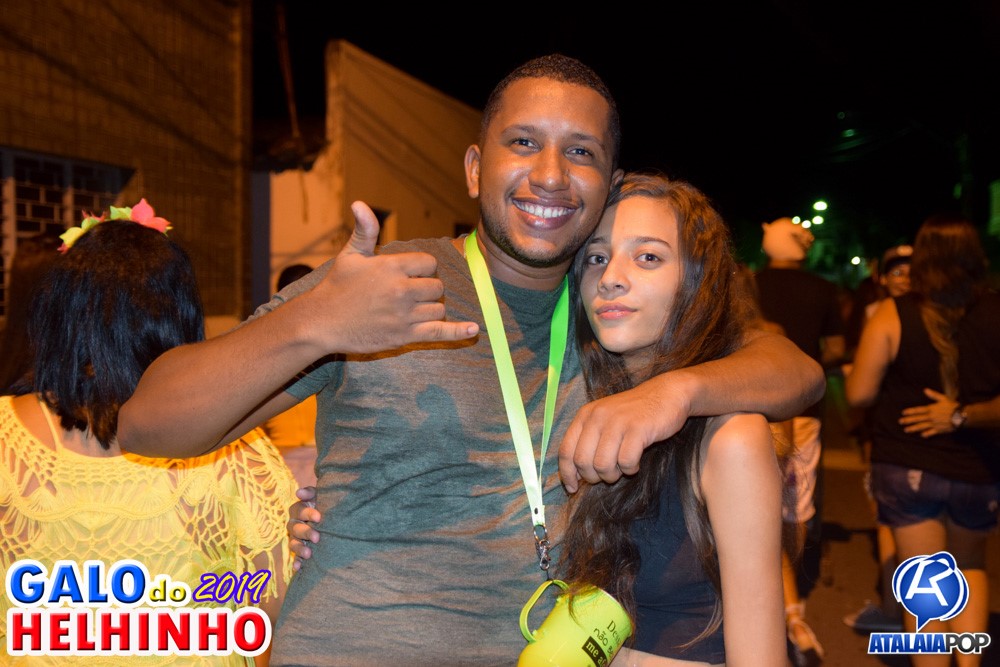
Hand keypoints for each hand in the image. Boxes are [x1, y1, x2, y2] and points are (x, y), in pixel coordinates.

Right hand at [287, 486, 320, 570]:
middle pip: (295, 528)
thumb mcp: (320, 496)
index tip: (318, 517)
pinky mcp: (299, 550)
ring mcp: (296, 538)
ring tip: (309, 554)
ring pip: (293, 543)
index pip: (299, 510)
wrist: (334, 517)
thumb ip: (310, 493)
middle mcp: (295, 524)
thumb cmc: (325, 504)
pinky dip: (296, 562)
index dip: (307, 513)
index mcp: (299, 510)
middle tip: (317, 537)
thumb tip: (298, 492)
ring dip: (299, 549)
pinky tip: (298, 567)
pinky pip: (295, 556)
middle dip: (305, 532)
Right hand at [305, 201, 478, 353]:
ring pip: (438, 308)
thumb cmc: (336, 287)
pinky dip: (458, 332)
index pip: (429, 264)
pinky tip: (473, 329)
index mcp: (392, 266)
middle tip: (405, 295)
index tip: (408, 275)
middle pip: (436, 286)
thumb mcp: (350, 255)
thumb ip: (365, 230)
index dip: (422, 269)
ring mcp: (405, 314)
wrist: (322, 322)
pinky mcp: (405, 336)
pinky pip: (439, 332)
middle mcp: (402, 289)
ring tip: (407, 310)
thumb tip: (360, 203)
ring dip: (429, 309)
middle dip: (426, 289)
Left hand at [558, 378, 689, 492]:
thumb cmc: (635, 413)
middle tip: (609, 474)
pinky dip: (631, 469)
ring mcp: (617, 422)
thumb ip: (588, 441)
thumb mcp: (605, 420)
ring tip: (623, 467)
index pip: (566, 450)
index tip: (573, 488)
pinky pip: (626, 462)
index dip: (567, 473)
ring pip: (603, 465)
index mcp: (585, 415)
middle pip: (582, 462)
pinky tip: (636, 462)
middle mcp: (597, 417)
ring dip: (613, 474)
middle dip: (594, 477)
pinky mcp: (638, 429)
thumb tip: (575, 475)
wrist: (667, 393)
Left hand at [899, 388, 958, 437]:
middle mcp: (931, 417)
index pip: (918, 410)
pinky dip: (927, 434)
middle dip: (908, 420)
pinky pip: (932, 433)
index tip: (903, 413)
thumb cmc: (953, 406)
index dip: (910, 411)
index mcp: (931, 409)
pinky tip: (921, 435)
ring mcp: (935, 424)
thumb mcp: (943, 398)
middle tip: (900, 422)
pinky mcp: (940, 430)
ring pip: (922, 426)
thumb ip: (933, 395)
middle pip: (918, 419)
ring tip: (906, 430)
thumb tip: (925, 390)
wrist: (962, 416)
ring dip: (913, 428)